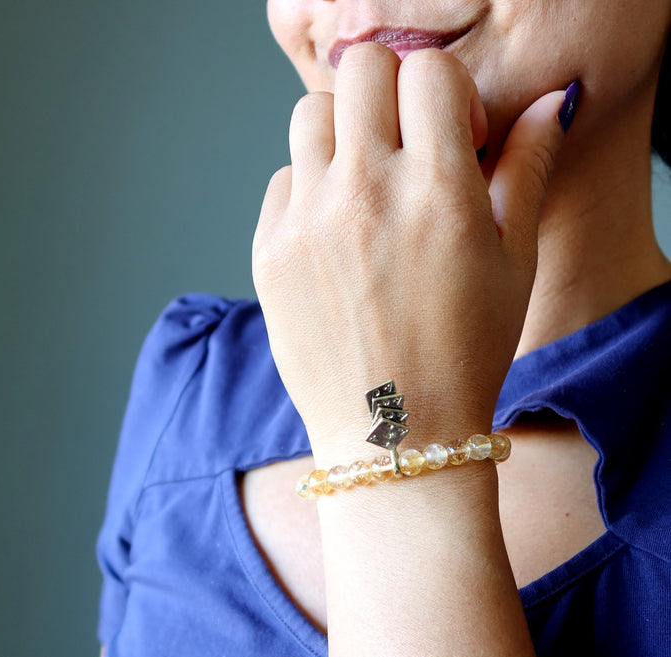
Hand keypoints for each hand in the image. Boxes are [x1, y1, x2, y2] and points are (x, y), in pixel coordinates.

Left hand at [253, 43, 569, 466]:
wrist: (392, 432)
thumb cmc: (464, 354)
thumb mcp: (514, 263)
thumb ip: (527, 170)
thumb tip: (544, 105)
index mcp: (437, 190)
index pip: (427, 68)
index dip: (446, 93)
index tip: (452, 137)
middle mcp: (365, 194)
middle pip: (361, 68)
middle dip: (390, 92)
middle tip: (405, 144)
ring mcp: (307, 222)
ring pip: (311, 116)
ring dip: (344, 134)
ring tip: (366, 186)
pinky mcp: (269, 252)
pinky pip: (283, 181)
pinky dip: (309, 190)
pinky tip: (335, 235)